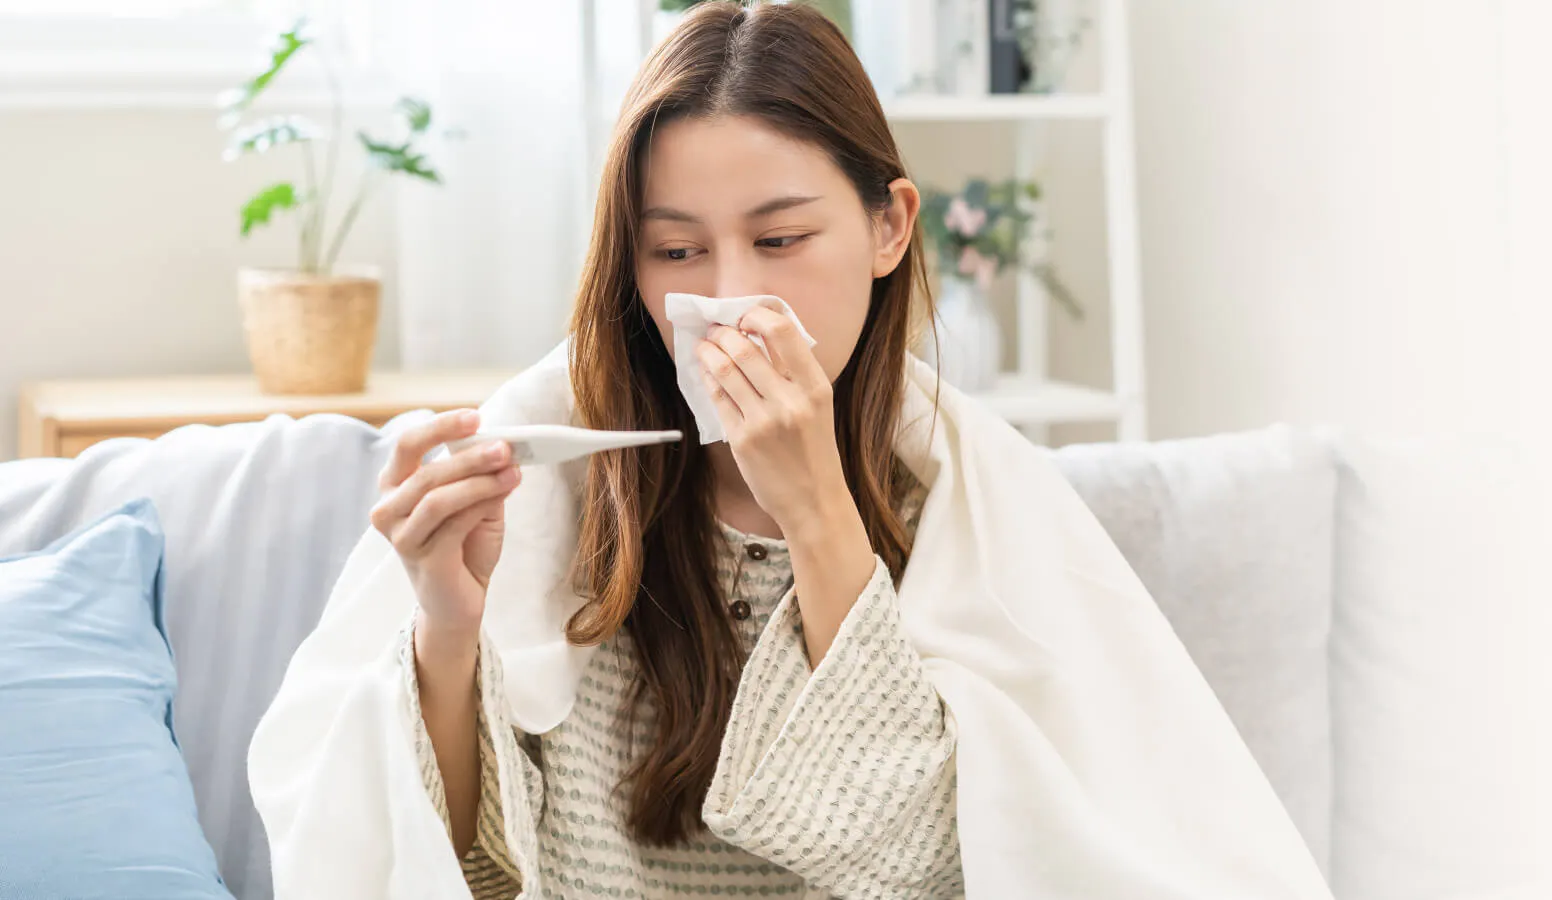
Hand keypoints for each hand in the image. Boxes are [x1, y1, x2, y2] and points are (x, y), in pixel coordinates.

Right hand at [370, 409, 520, 647]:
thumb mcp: (476, 502)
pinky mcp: (423, 559)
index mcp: (395, 485)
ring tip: (513, 471)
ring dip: (480, 480)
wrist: (459, 600)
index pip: (408, 445)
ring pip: (438, 497)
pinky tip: (505, 491)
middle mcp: (388, 509)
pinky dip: (482, 503)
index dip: (440, 427)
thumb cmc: (464, 546)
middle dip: (468, 456)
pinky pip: (454, 523)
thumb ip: (481, 477)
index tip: (475, 417)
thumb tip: (502, 449)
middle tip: (505, 448)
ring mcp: (401, 537)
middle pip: (424, 471)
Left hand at [696, 307, 851, 532]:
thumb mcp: (818, 406)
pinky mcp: (742, 439)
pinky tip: (706, 372)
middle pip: (745, 348)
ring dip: (709, 351)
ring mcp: (764, 421)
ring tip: (705, 345)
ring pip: (725, 370)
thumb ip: (795, 373)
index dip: (757, 316)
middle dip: (724, 332)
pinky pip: (718, 398)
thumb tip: (759, 335)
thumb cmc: (815, 451)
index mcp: (816, 386)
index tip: (746, 317)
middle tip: (717, 329)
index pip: (782, 332)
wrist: (814, 501)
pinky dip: (708, 379)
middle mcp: (791, 401)